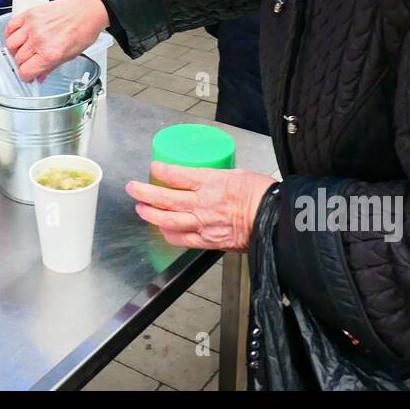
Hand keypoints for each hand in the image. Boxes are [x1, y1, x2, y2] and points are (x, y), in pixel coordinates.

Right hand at [5, 0, 109, 81]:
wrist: (87, 9)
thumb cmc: (83, 30)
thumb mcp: (71, 55)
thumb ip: (51, 67)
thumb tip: (40, 76)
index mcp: (50, 54)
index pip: (26, 72)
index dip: (26, 76)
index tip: (28, 75)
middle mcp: (39, 41)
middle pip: (18, 59)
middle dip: (23, 64)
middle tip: (29, 62)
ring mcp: (32, 26)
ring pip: (10, 44)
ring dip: (15, 50)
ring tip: (22, 50)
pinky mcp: (29, 14)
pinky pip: (10, 27)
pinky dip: (10, 34)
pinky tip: (18, 37)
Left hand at [126, 162, 277, 250]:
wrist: (276, 220)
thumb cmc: (263, 195)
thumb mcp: (239, 174)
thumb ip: (219, 178)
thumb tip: (210, 179)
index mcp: (211, 182)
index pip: (177, 175)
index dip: (162, 170)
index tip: (154, 167)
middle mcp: (202, 202)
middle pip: (165, 198)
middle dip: (145, 192)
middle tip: (133, 188)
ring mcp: (203, 223)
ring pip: (168, 220)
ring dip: (151, 214)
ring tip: (141, 209)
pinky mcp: (208, 241)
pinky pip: (182, 239)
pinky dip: (169, 234)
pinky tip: (163, 230)